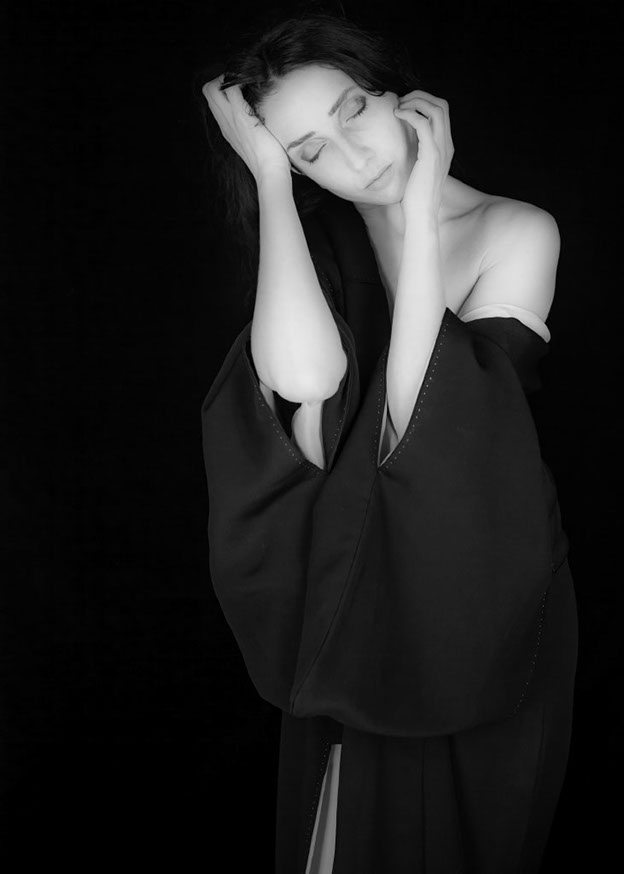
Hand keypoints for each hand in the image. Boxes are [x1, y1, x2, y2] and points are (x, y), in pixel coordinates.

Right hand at [202, 75, 291, 181]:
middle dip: (221, 79)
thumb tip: (268, 123)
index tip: (240, 87)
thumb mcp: (258, 145)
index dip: (222, 89)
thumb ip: (256, 132)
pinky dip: (239, 79)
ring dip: (228, 77)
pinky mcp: (241, 116)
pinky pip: (231, 87)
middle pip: (208, 91)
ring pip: (212, 87)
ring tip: (246, 80)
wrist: (270, 173)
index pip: (215, 103)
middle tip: (241, 80)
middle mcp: (225, 123)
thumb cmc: (270, 163)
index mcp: (229, 130)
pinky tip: (254, 82)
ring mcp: (231, 119)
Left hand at [393, 90, 453, 222]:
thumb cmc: (416, 196)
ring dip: (415, 102)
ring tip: (398, 107)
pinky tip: (397, 115)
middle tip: (400, 102)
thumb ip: (416, 155)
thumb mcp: (418, 170)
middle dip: (420, 96)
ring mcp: (441, 148)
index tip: (404, 106)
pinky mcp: (431, 154)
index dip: (423, 102)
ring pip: (436, 108)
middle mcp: (446, 144)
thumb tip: (401, 145)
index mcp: (445, 147)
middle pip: (441, 104)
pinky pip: (423, 123)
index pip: (441, 112)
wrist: (421, 214)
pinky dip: (410, 114)